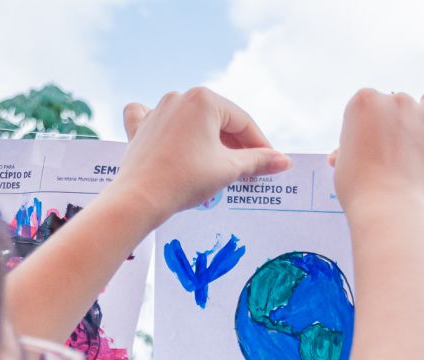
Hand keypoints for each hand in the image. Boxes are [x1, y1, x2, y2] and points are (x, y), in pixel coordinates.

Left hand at [109, 88, 291, 226]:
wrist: (140, 198)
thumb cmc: (186, 180)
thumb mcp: (228, 169)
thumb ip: (258, 161)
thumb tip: (284, 160)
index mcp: (204, 99)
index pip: (242, 122)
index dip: (260, 145)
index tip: (270, 164)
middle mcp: (179, 97)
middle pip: (217, 121)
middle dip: (235, 144)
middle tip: (249, 170)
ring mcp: (156, 110)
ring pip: (190, 120)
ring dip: (206, 139)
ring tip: (218, 163)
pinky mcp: (139, 127)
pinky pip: (153, 117)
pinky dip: (164, 125)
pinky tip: (167, 131)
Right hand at [331, 81, 423, 216]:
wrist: (387, 210)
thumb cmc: (360, 191)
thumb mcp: (344, 166)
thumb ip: (350, 151)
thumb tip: (346, 154)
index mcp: (364, 102)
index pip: (368, 105)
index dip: (367, 128)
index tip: (366, 148)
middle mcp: (396, 101)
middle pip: (399, 102)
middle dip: (395, 124)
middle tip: (391, 156)